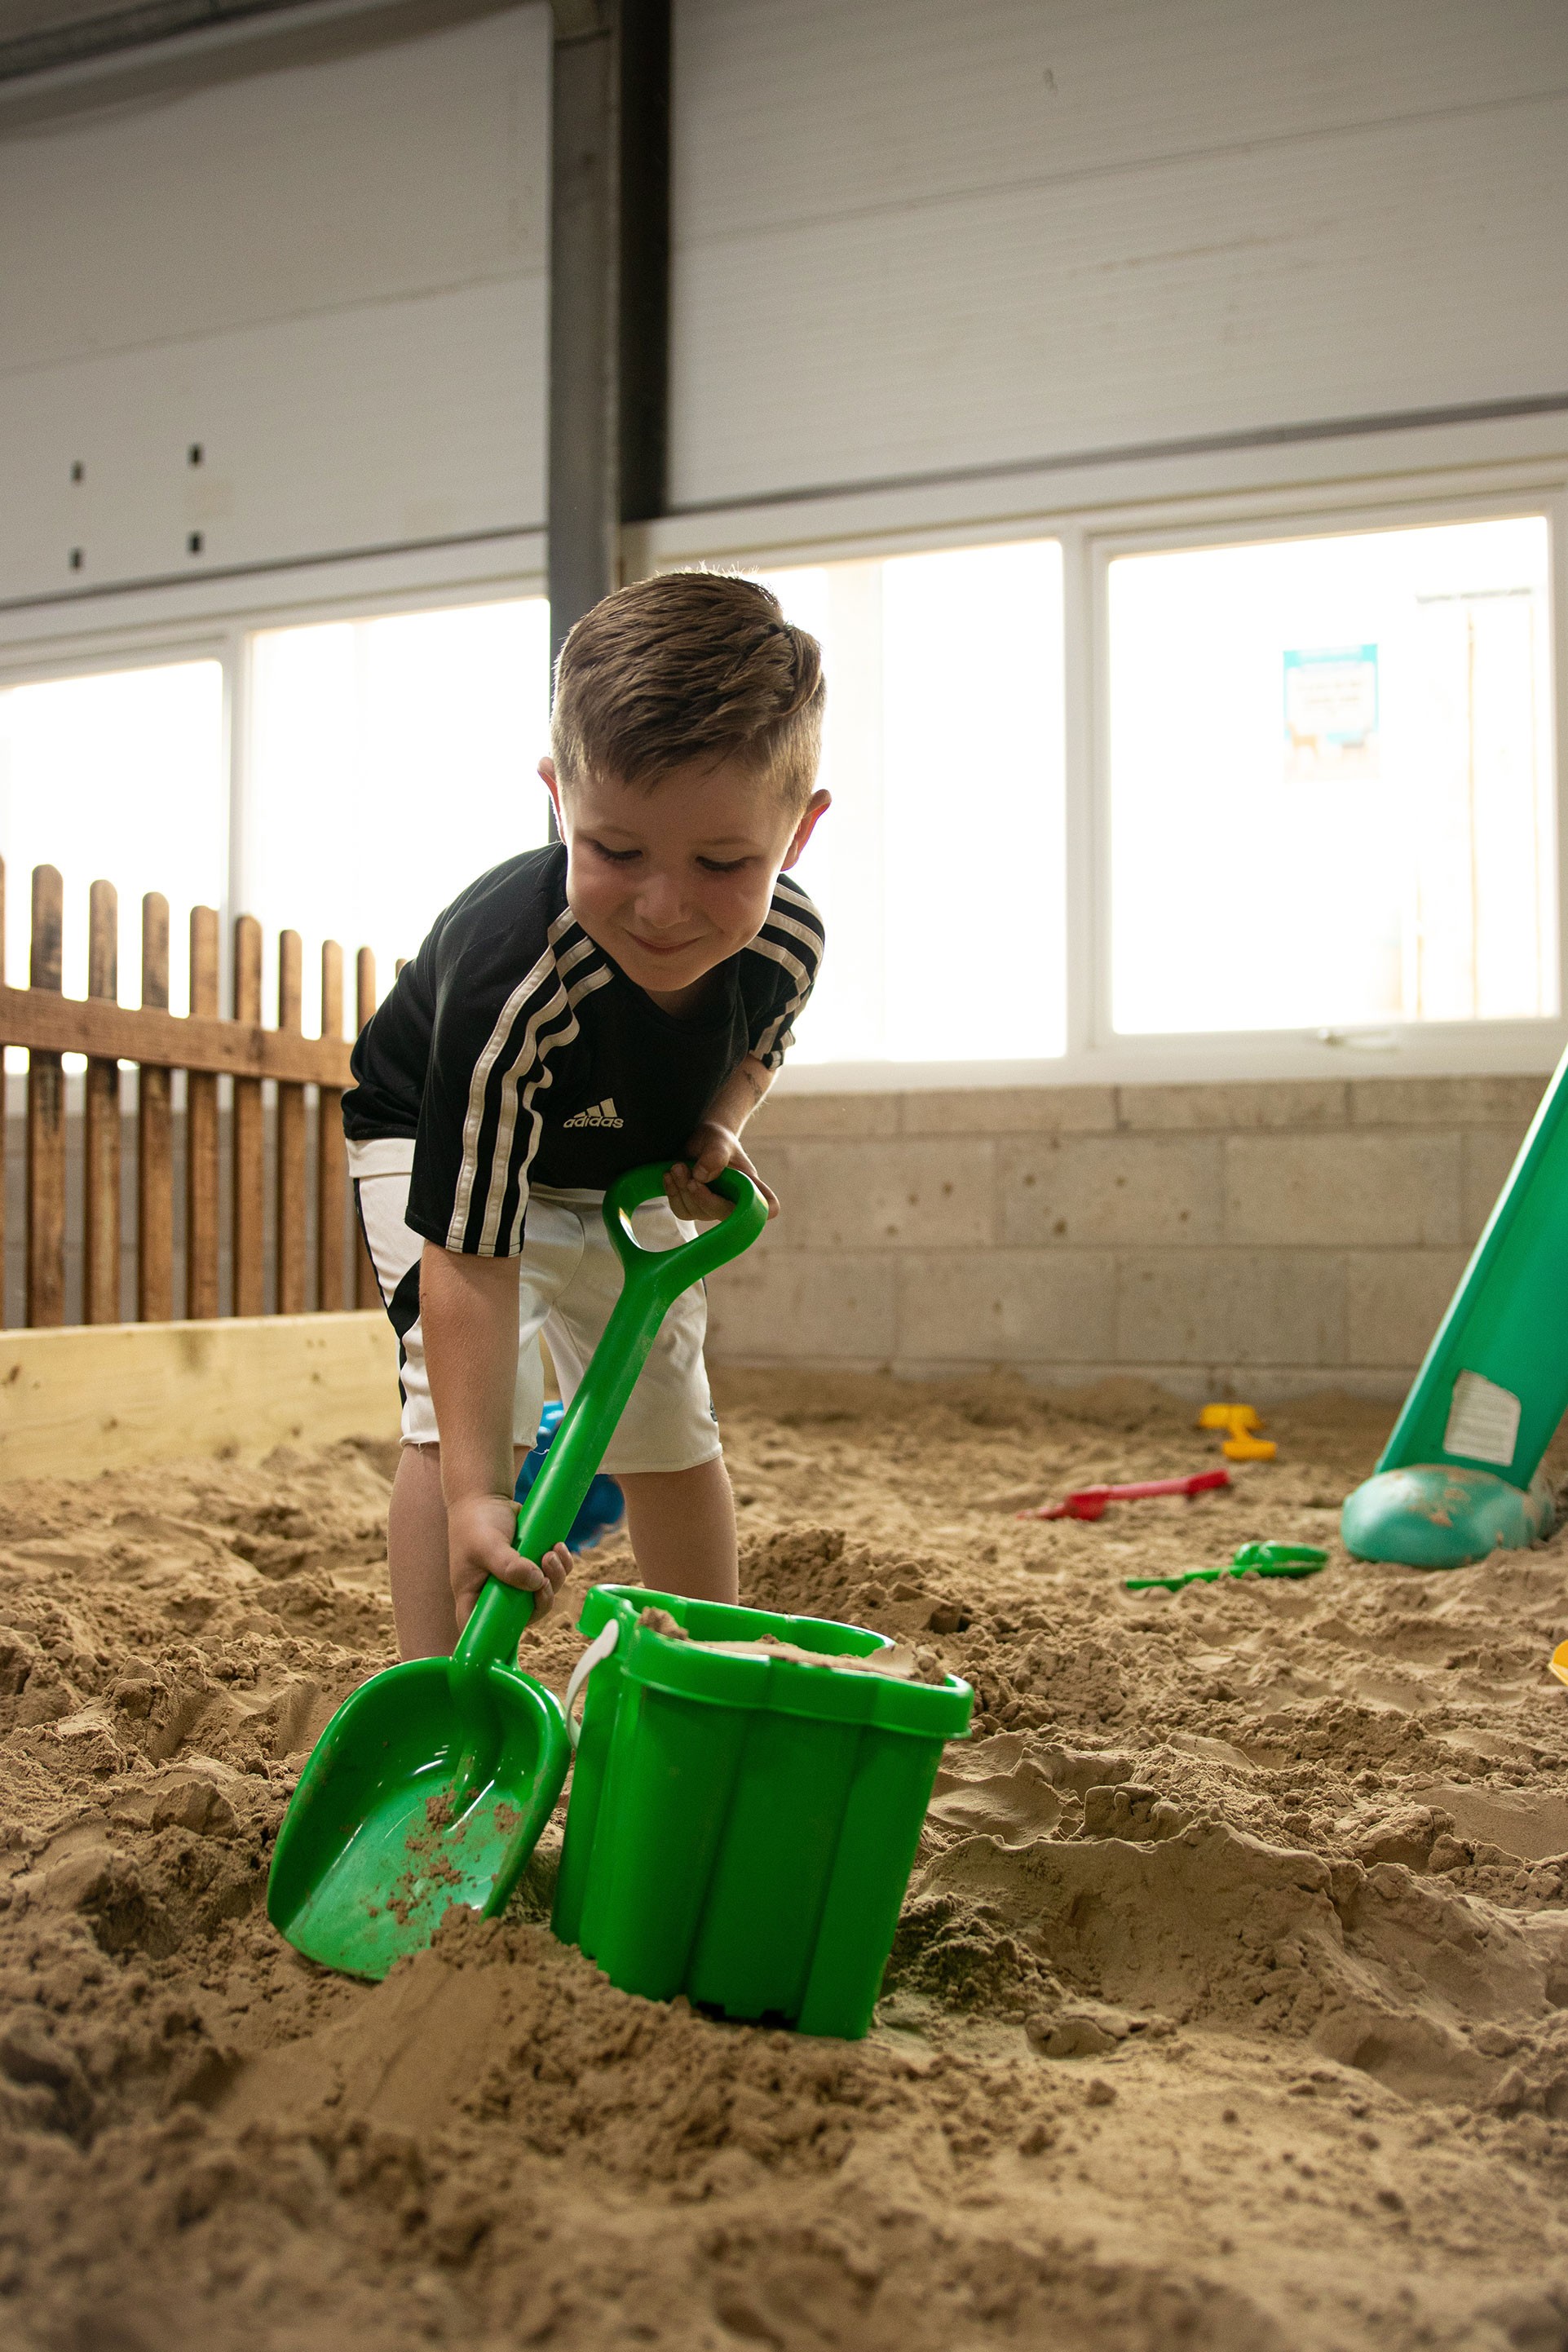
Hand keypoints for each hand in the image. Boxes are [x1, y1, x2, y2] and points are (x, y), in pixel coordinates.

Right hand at [446, 1493, 571, 1631]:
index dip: (499, 1639)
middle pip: (525, 1616)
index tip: (520, 1623)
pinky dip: (562, 1564)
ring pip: (544, 1594)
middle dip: (542, 1599)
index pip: (482, 1631)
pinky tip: (558, 1546)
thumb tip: (536, 1582)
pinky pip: (554, 1576)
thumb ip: (508, 1566)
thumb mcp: (486, 1545)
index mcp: (474, 1599)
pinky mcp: (532, 1567)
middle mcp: (496, 1596)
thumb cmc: (475, 1525)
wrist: (486, 1499)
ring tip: (553, 1552)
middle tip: (546, 1576)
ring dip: (556, 1577)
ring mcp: (516, 1583)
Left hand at [664, 1123, 778, 1223]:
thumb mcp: (719, 1141)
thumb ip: (715, 1156)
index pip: (767, 1207)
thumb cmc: (718, 1140)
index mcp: (751, 1186)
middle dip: (700, 1193)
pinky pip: (681, 1211)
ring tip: (677, 1165)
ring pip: (696, 1211)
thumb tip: (701, 1177)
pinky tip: (670, 1175)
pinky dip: (672, 1193)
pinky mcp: (694, 1208)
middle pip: (721, 1212)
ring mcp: (713, 1208)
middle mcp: (734, 1201)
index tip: (741, 1195)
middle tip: (685, 1168)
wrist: (701, 1140)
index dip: (761, 1210)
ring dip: (681, 1188)